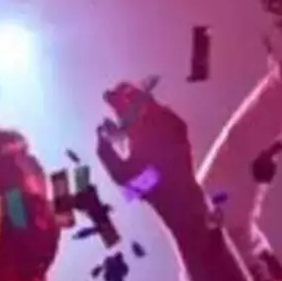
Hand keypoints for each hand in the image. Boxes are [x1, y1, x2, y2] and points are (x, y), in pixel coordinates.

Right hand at [97, 82, 200, 206]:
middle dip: (128, 91)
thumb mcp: (117, 172)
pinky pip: (167, 112)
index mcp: (138, 130)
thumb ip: (105, 150)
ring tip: (134, 98)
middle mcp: (155, 122)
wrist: (178, 192)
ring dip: (142, 98)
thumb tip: (100, 130)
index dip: (113, 98)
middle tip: (119, 88)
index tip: (107, 95)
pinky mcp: (181, 131)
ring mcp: (171, 125)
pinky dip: (157, 108)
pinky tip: (154, 111)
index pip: (123, 106)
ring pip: (154, 103)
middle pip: (140, 98)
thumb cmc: (146, 184)